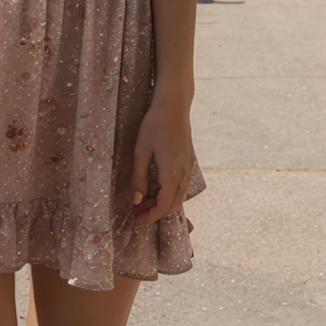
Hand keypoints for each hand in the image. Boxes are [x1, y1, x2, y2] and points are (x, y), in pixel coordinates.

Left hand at [130, 93, 194, 225]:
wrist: (174, 105)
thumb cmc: (154, 125)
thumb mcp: (141, 150)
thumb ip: (139, 177)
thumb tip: (136, 200)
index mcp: (172, 174)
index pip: (164, 207)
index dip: (150, 217)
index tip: (136, 220)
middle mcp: (184, 174)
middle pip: (173, 205)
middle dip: (156, 213)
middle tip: (137, 212)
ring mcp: (189, 168)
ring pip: (178, 196)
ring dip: (163, 203)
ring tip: (144, 200)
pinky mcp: (189, 161)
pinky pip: (181, 185)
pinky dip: (169, 192)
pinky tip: (156, 186)